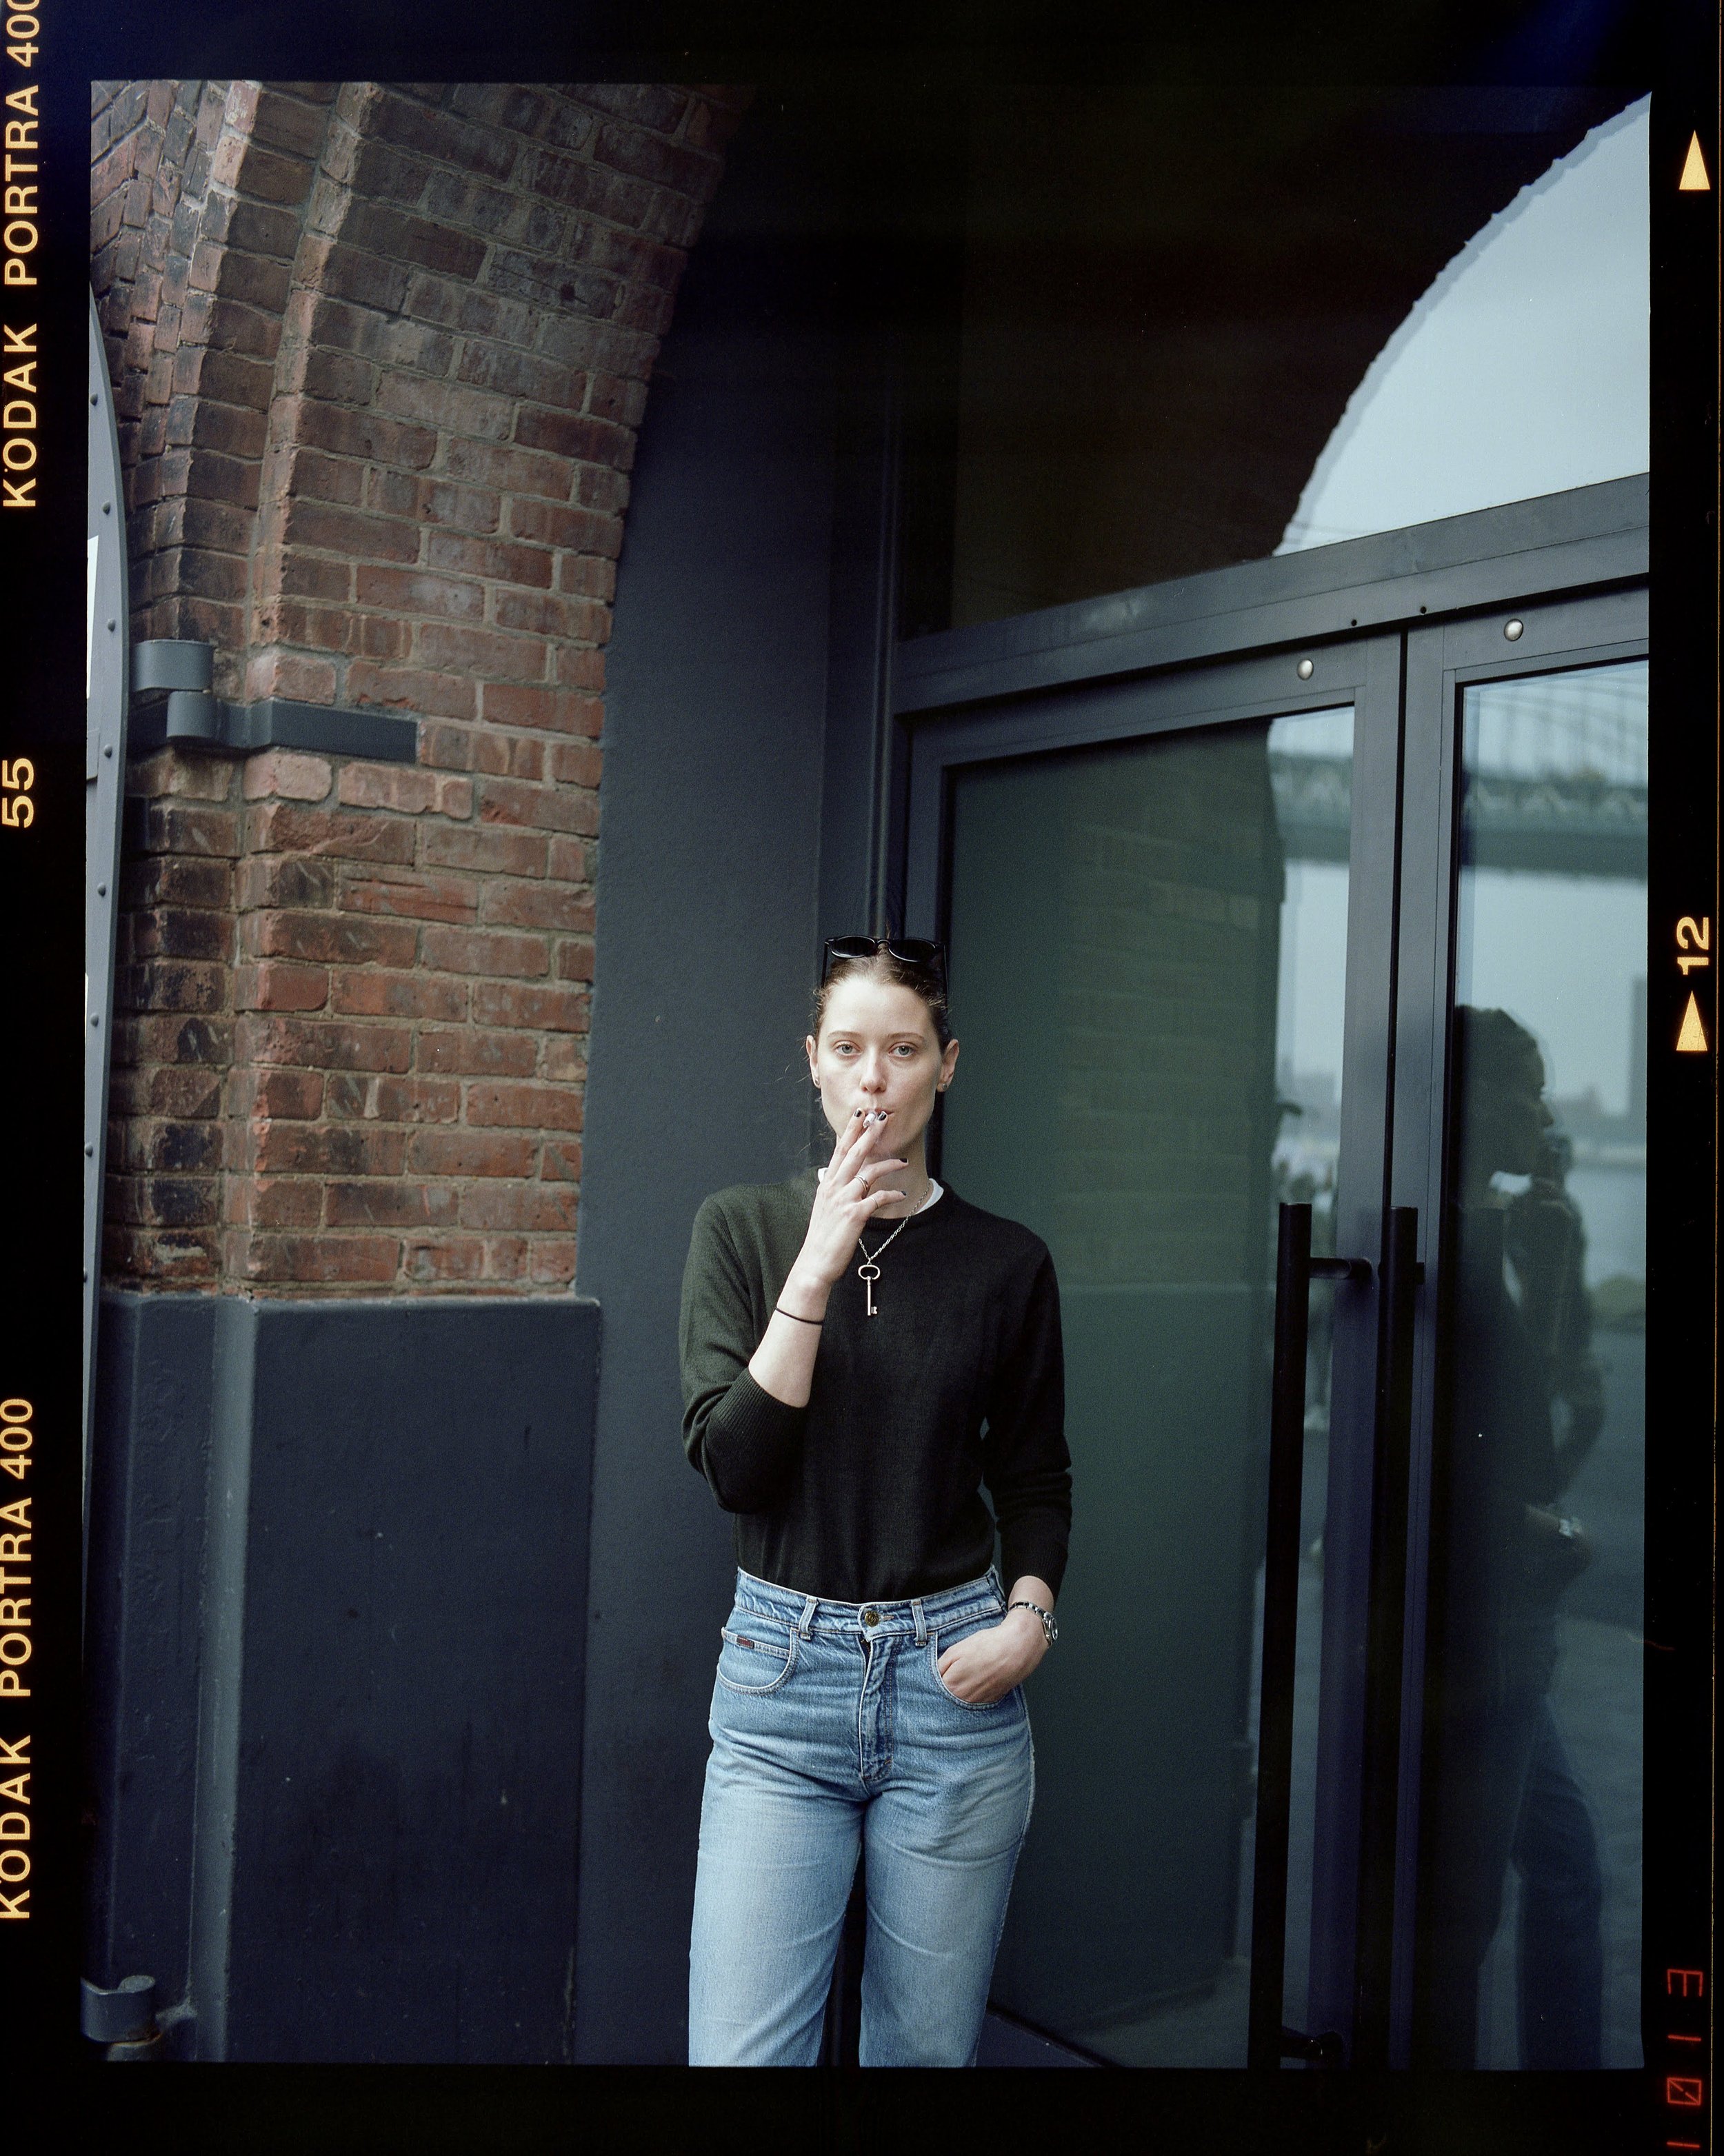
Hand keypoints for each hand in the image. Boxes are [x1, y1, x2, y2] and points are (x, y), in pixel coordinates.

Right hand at [792, 1107, 908, 1292]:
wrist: (815, 1263)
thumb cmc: (821, 1237)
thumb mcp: (824, 1208)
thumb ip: (832, 1191)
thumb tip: (834, 1178)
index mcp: (826, 1184)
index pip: (839, 1150)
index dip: (851, 1131)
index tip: (861, 1115)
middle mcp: (833, 1188)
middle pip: (853, 1154)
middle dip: (868, 1134)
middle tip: (882, 1118)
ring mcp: (843, 1200)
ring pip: (868, 1172)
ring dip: (888, 1164)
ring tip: (903, 1161)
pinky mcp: (855, 1215)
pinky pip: (878, 1198)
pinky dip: (891, 1195)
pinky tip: (902, 1195)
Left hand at [936, 1607, 1046, 1704]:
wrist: (1018, 1647)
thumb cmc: (987, 1645)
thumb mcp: (955, 1650)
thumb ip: (939, 1666)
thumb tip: (932, 1676)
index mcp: (952, 1686)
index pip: (934, 1690)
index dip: (935, 1680)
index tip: (937, 1673)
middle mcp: (965, 1699)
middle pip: (947, 1697)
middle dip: (947, 1686)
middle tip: (953, 1671)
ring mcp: (980, 1701)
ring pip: (962, 1700)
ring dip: (961, 1690)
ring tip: (969, 1672)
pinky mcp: (992, 1699)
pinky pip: (977, 1698)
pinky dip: (975, 1691)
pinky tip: (980, 1677)